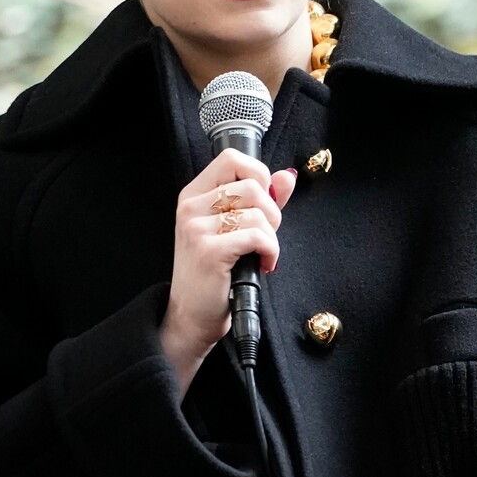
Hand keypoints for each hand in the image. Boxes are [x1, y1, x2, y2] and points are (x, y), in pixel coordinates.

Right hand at [160, 148, 299, 397]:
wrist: (193, 317)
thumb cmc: (214, 275)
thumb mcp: (234, 231)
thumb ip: (261, 201)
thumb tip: (286, 177)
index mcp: (194, 195)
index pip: (232, 159)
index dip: (258, 175)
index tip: (264, 203)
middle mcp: (191, 206)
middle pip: (252, 184)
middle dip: (272, 213)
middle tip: (266, 237)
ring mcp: (197, 227)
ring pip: (259, 212)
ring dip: (272, 237)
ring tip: (262, 255)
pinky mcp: (209, 250)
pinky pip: (258, 236)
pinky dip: (271, 251)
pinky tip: (263, 266)